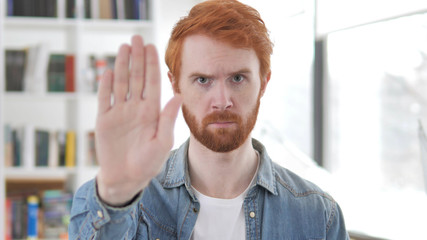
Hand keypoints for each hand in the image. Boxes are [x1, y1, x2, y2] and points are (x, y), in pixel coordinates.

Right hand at [95, 35, 181, 205]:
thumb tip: (178, 95)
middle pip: (136, 78)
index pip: (152, 83)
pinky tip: (108, 71)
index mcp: (152, 112)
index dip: (151, 65)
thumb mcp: (162, 141)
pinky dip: (105, 85)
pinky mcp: (105, 120)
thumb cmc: (148, 163)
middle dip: (137, 58)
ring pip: (121, 83)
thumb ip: (168, 118)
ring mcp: (120, 112)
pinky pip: (105, 98)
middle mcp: (136, 108)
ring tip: (123, 47)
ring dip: (122, 65)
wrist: (126, 178)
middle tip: (137, 38)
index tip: (152, 47)